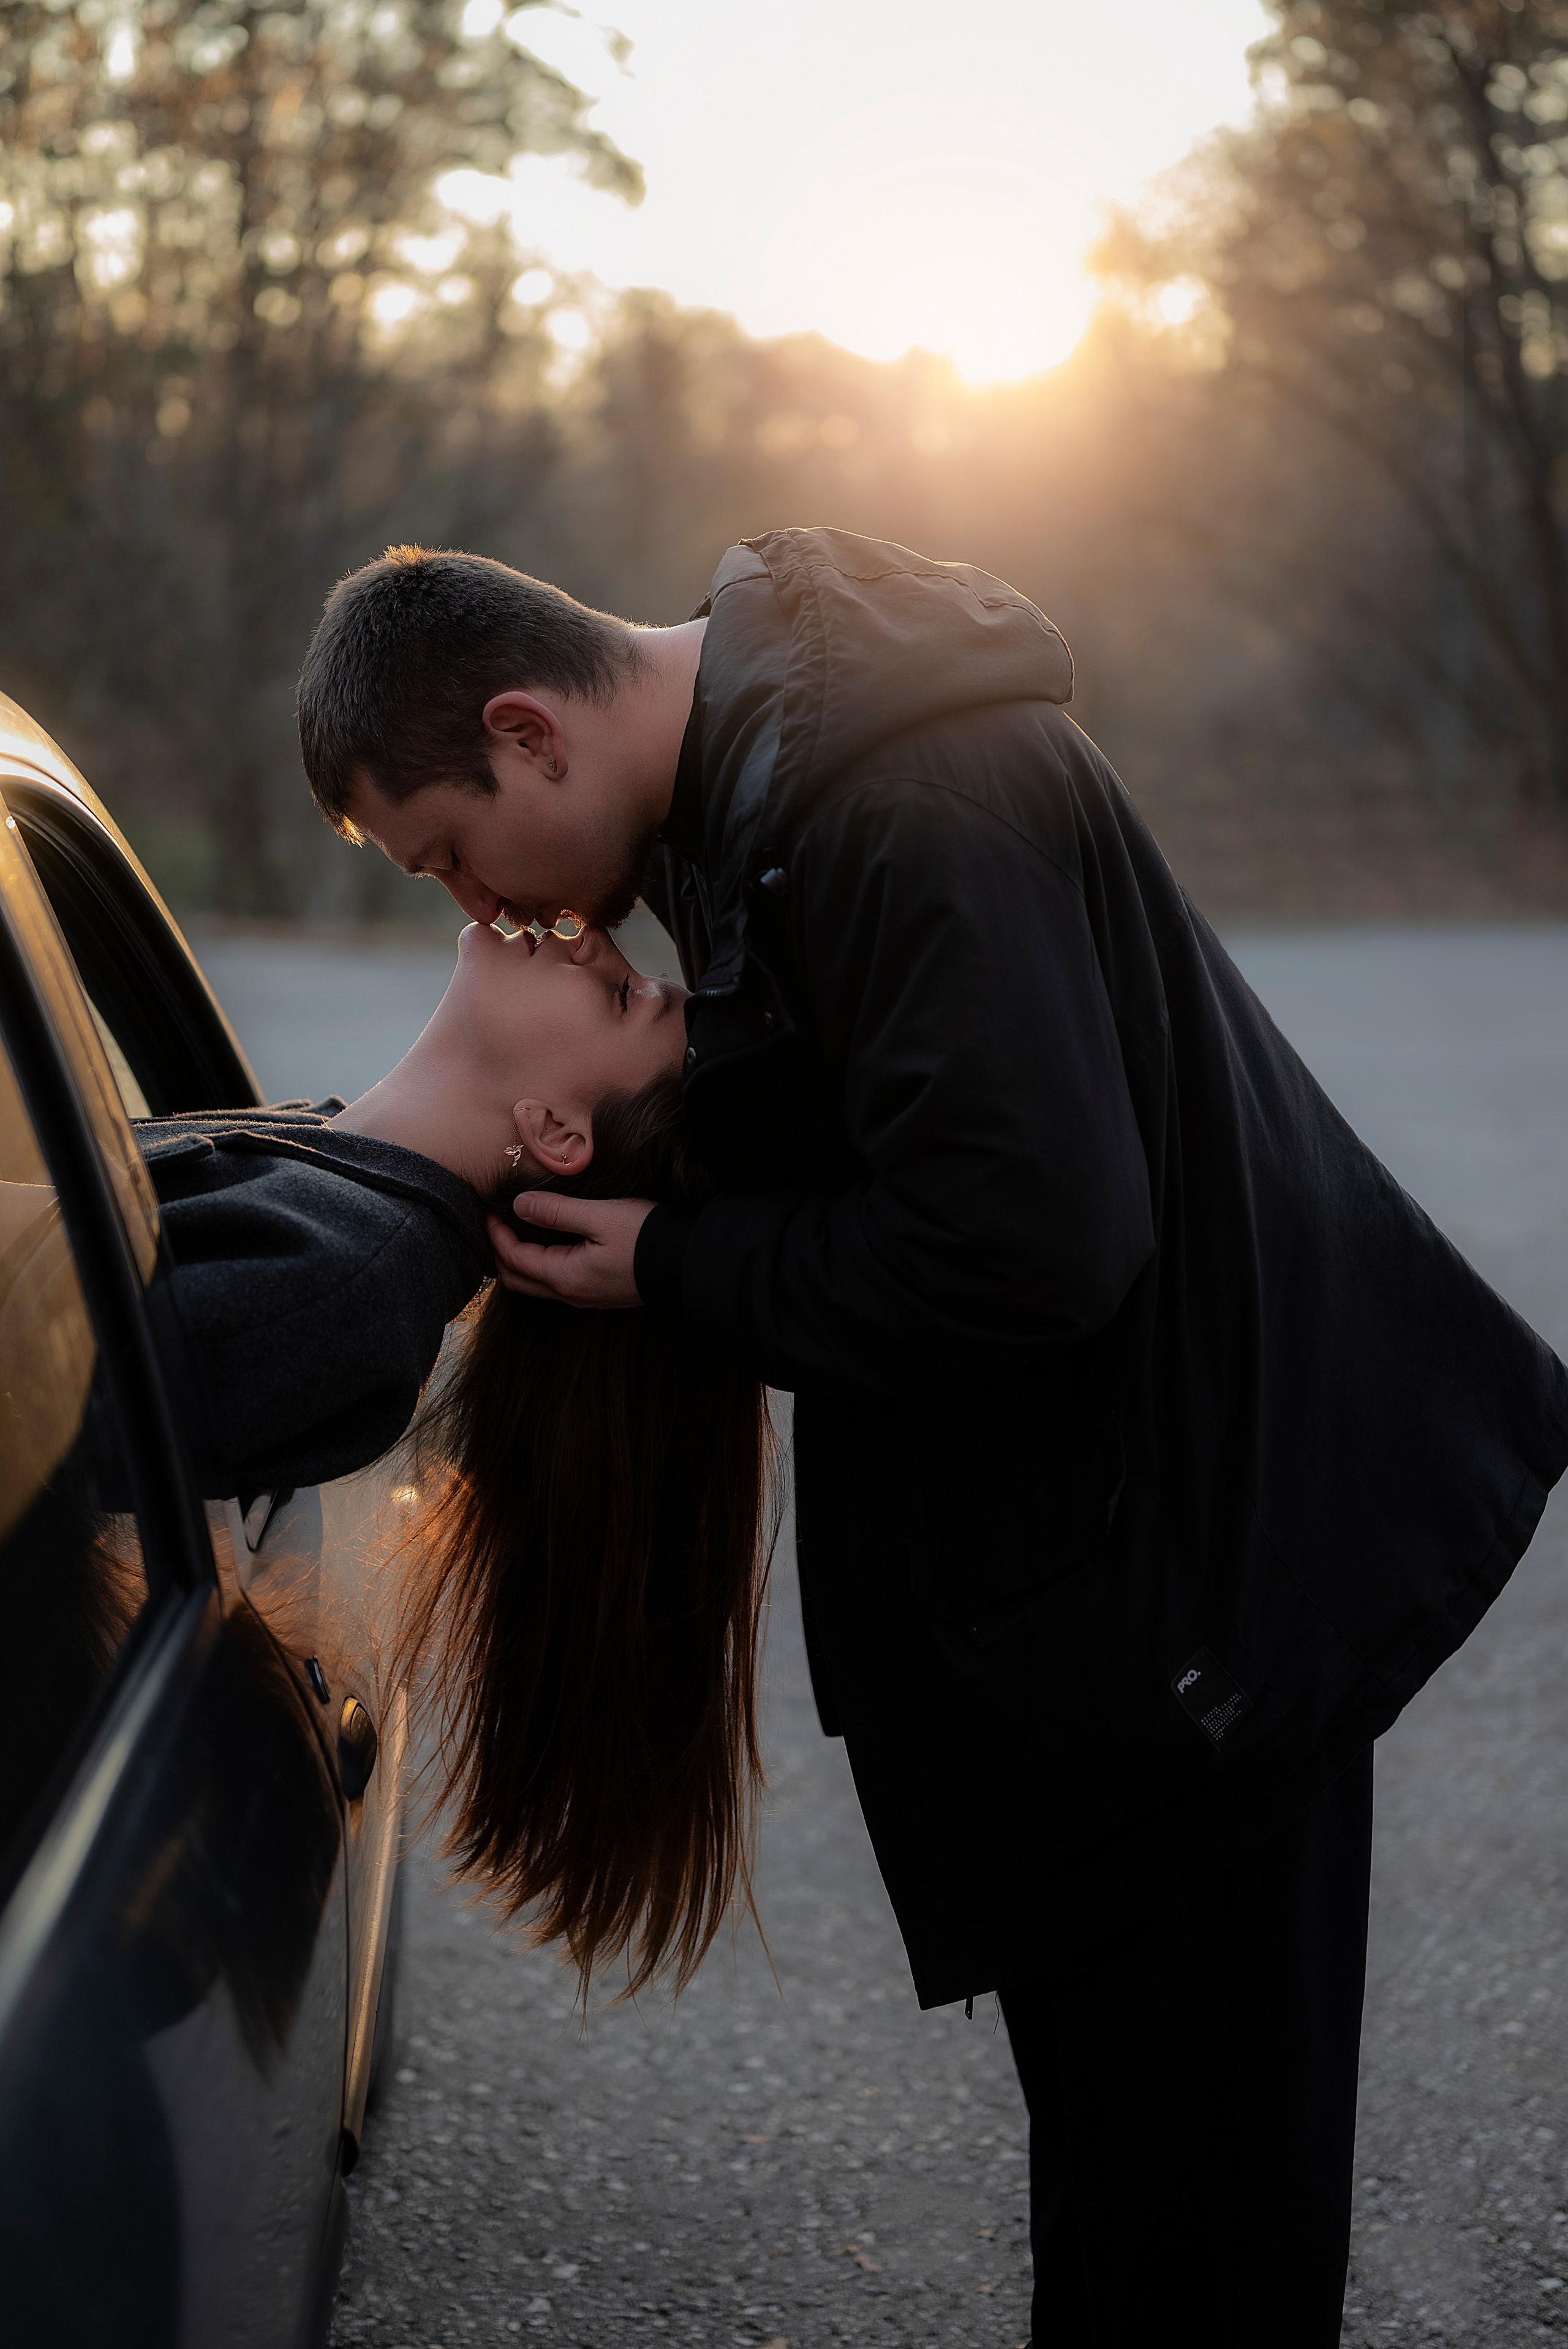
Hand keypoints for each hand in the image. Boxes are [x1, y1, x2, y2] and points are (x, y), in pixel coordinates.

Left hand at [487, 1191, 653, 1308]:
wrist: (687, 1264)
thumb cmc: (646, 1237)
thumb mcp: (600, 1216)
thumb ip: (557, 1212)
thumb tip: (520, 1206)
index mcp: (564, 1276)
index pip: (513, 1258)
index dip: (496, 1233)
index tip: (490, 1207)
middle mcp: (570, 1293)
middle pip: (517, 1279)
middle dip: (500, 1251)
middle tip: (497, 1220)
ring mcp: (585, 1296)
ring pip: (536, 1283)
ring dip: (520, 1258)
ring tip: (518, 1227)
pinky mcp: (598, 1292)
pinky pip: (556, 1282)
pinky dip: (540, 1263)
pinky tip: (548, 1240)